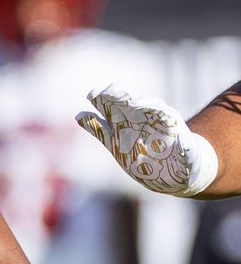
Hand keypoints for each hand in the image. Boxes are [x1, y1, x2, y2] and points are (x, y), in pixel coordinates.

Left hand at [76, 84, 217, 195]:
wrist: (167, 173)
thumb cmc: (139, 154)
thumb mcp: (116, 143)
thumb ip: (99, 129)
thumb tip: (78, 115)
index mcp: (130, 120)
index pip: (117, 104)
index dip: (105, 98)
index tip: (91, 94)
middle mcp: (149, 120)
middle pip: (135, 104)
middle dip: (123, 96)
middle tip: (111, 89)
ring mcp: (167, 130)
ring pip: (160, 113)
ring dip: (149, 107)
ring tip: (135, 104)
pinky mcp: (185, 146)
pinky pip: (186, 145)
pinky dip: (183, 142)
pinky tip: (180, 141)